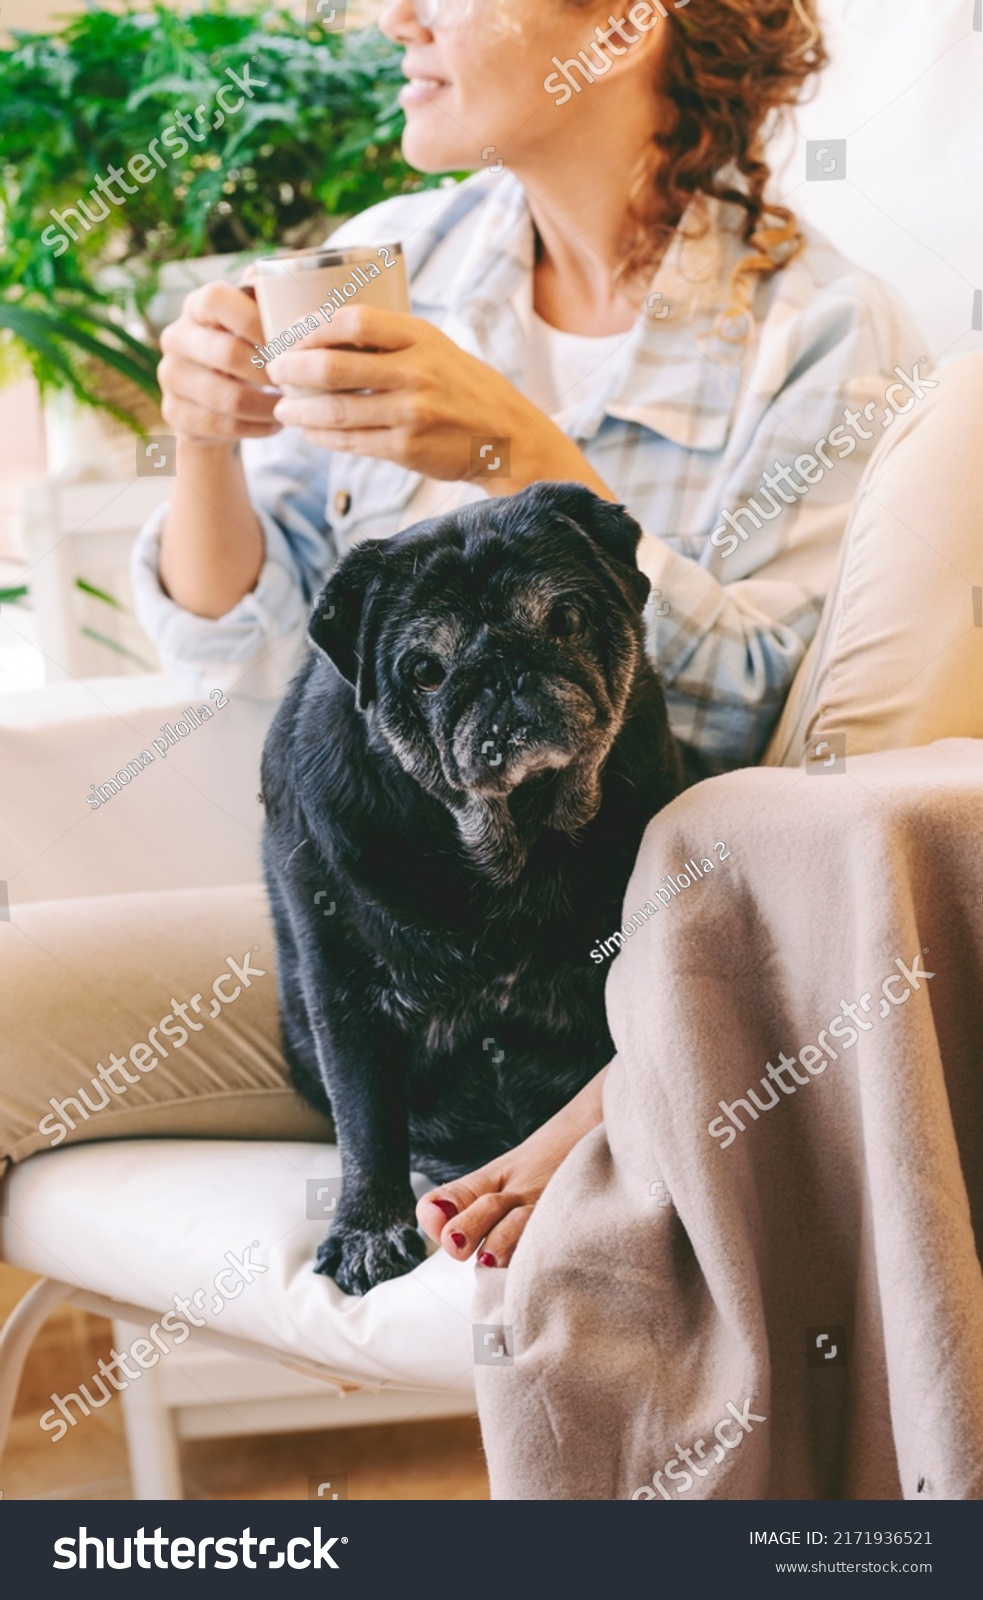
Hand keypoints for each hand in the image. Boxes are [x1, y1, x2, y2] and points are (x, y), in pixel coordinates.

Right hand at [158, 280, 282, 446]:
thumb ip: (264, 298)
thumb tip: (278, 272)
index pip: (217, 299)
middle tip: (296, 380)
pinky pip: (224, 427)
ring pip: (228, 398)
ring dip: (268, 406)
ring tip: (292, 406)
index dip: (255, 320)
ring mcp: (171, 377)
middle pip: (226, 353)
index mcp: (196, 306)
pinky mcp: (175, 414)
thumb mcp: (251, 321)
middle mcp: (176, 337)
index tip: (288, 341)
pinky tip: (276, 422)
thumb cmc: (244, 349)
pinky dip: (258, 427)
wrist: (211, 400)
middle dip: (269, 370)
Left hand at [266, 305, 614, 496]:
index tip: (293, 339)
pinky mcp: (408, 449)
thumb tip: (328, 335)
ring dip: (301, 411)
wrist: (508, 438)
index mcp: (421, 338)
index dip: (314, 330)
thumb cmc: (465, 388)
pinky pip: (352, 442)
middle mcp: (416, 373)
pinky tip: (312, 433)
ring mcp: (412, 413)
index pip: (353, 323)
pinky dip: (324, 438)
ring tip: (284, 410)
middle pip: (334, 367)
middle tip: (274, 371)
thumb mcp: (437, 349)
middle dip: (293, 370)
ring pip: (336, 411)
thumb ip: (392, 341)